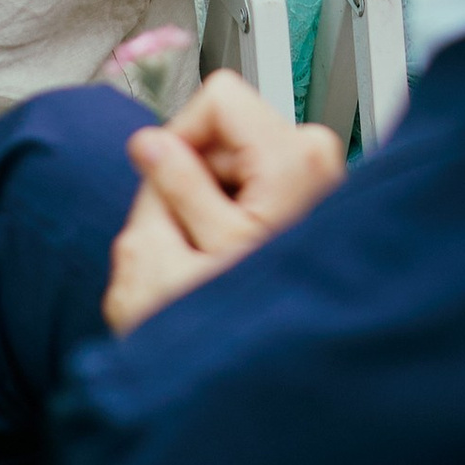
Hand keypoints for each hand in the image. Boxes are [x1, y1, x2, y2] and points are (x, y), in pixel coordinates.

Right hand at [101, 72, 342, 334]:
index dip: (180, 137)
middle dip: (195, 178)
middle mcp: (314, 154)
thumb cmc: (252, 318)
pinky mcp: (310, 191)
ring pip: (231, 158)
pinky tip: (237, 253)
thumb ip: (171, 190)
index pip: (218, 99)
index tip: (170, 186)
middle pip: (222, 130)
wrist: (293, 366)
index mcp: (293, 157)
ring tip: (221, 253)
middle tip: (199, 237)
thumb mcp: (199, 253)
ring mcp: (316, 172)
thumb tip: (148, 144)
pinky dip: (230, 211)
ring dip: (211, 200)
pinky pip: (249, 179)